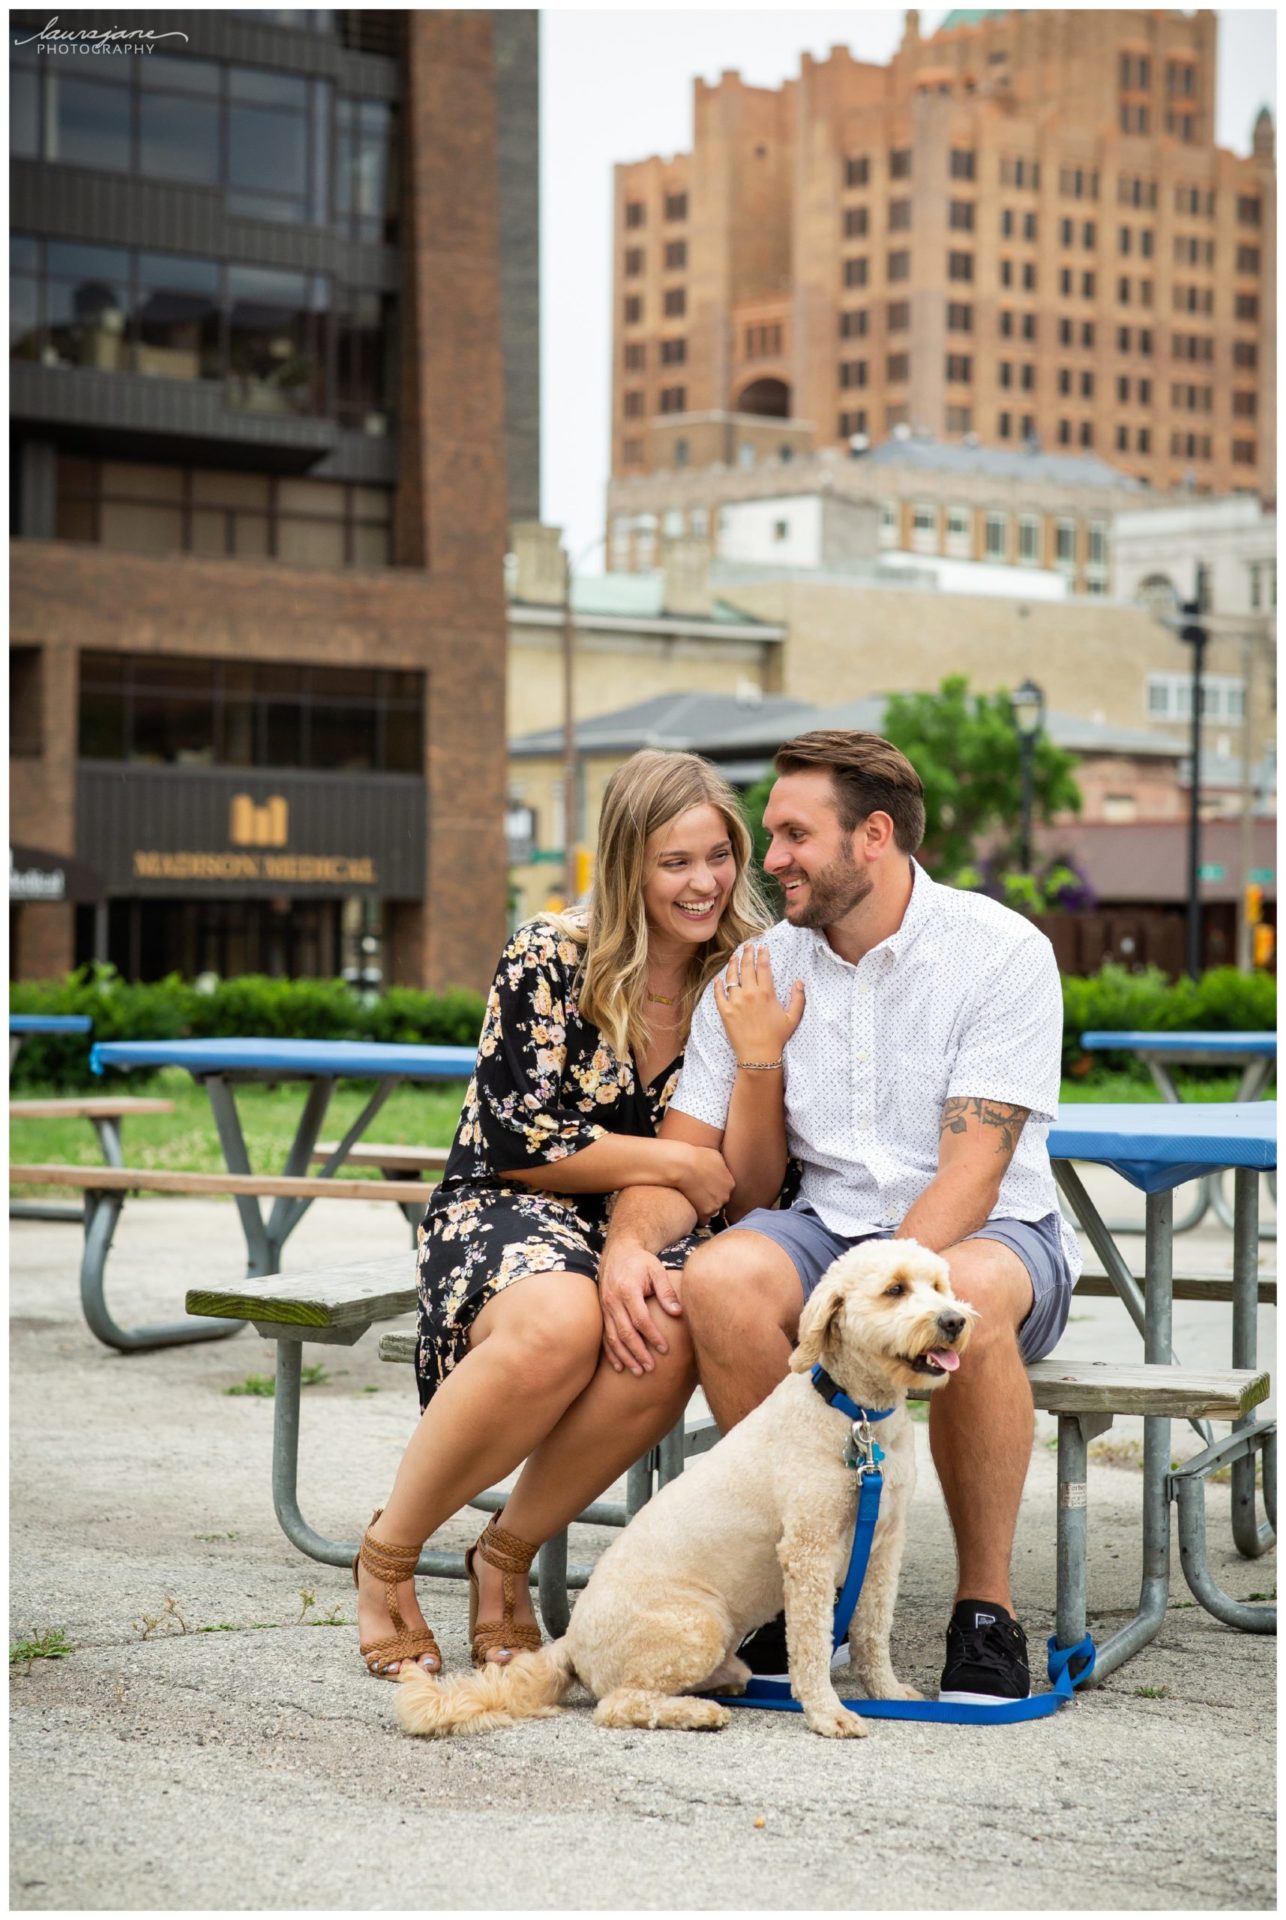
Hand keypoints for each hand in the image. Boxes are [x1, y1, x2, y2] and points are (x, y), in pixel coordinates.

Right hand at [597, 1240, 680, 1375]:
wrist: (618, 1251)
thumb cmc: (641, 1262)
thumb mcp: (657, 1270)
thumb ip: (666, 1292)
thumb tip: (677, 1313)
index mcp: (628, 1290)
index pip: (641, 1319)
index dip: (653, 1336)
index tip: (665, 1349)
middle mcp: (613, 1300)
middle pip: (625, 1333)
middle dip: (638, 1353)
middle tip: (650, 1368)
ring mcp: (605, 1307)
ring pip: (613, 1338)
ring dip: (625, 1357)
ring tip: (637, 1372)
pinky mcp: (602, 1312)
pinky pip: (605, 1336)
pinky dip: (611, 1353)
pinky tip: (619, 1366)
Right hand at [672, 1144, 734, 1222]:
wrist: (682, 1166)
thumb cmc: (696, 1157)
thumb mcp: (716, 1156)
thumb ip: (722, 1167)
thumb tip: (722, 1169)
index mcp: (730, 1183)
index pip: (726, 1191)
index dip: (716, 1189)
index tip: (706, 1187)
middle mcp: (726, 1196)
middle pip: (721, 1201)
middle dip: (712, 1198)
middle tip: (699, 1193)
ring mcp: (716, 1205)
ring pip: (713, 1211)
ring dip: (705, 1208)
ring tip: (693, 1200)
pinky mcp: (705, 1213)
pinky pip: (703, 1220)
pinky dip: (698, 1217)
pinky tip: (692, 1208)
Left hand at [714, 943, 804, 1062]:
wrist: (759, 1055)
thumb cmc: (777, 1038)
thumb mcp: (793, 1018)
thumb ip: (798, 998)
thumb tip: (799, 982)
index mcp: (766, 993)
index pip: (763, 967)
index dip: (762, 955)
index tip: (762, 947)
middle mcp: (750, 994)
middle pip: (746, 967)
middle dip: (747, 953)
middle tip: (747, 945)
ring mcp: (736, 1002)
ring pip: (732, 977)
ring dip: (732, 965)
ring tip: (734, 957)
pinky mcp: (725, 1011)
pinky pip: (718, 994)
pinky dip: (717, 985)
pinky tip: (718, 979)